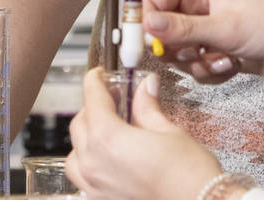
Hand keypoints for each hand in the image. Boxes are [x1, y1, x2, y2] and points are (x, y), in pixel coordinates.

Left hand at [66, 68, 221, 199]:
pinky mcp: (101, 199)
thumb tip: (145, 87)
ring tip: (109, 130)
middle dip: (94, 106)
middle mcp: (94, 163)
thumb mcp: (168, 131)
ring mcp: (94, 185)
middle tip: (114, 98)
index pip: (92, 99)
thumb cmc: (187, 174)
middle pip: (80, 124)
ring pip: (76, 152)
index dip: (95, 81)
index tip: (99, 75)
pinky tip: (109, 158)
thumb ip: (147, 108)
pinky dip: (89, 162)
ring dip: (87, 136)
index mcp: (108, 138)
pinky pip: (83, 177)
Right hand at [146, 0, 263, 83]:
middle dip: (178, 49)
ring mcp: (203, 25)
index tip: (145, 44)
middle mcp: (197, 2)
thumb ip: (182, 28)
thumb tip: (148, 25)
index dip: (145, 22)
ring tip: (221, 57)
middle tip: (195, 52)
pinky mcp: (211, 46)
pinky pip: (193, 65)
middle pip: (160, 30)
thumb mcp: (224, 27)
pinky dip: (209, 70)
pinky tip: (229, 63)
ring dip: (197, 62)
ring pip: (176, 52)